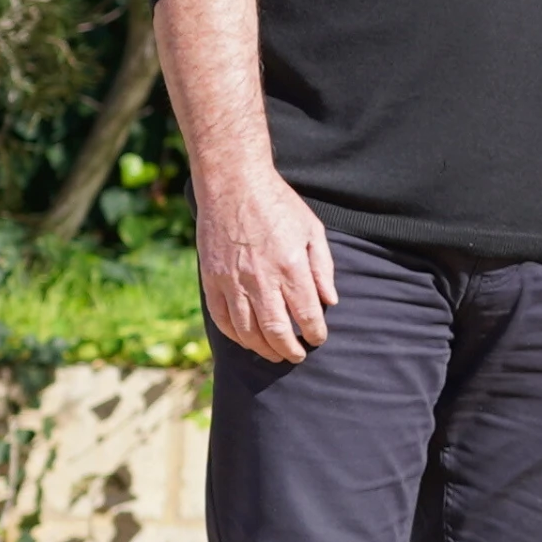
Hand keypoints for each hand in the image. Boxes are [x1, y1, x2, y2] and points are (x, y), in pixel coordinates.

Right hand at [193, 161, 337, 365]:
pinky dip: (234, 335)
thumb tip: (330, 301)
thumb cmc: (278, 205)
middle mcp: (261, 279)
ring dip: (262, 348)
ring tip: (275, 355)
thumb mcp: (312, 230)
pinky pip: (221, 317)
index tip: (319, 339)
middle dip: (289, 349)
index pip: (306, 314)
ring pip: (246, 330)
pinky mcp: (211, 279)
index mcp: (290, 267)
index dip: (315, 333)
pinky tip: (246, 340)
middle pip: (276, 330)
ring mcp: (232, 281)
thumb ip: (323, 268)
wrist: (234, 185)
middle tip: (297, 356)